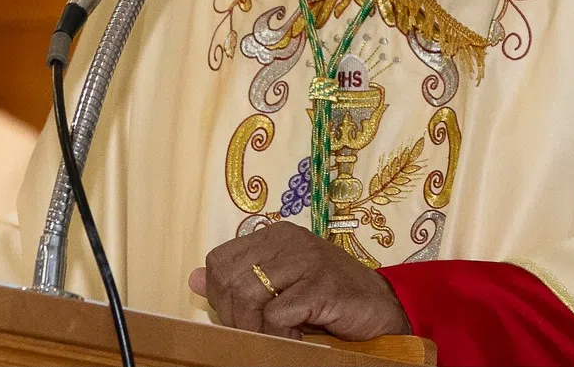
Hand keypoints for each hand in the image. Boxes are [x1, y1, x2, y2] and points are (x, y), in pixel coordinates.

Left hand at [188, 221, 410, 340]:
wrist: (380, 307)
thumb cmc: (327, 297)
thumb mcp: (279, 285)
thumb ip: (240, 281)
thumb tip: (193, 278)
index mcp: (273, 236)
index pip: (219, 261)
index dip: (221, 296)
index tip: (242, 318)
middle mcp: (287, 240)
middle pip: (229, 280)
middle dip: (235, 316)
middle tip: (259, 331)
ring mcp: (306, 259)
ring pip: (248, 296)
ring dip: (256, 328)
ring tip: (277, 335)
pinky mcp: (320, 284)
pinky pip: (277, 314)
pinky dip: (279, 334)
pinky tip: (296, 336)